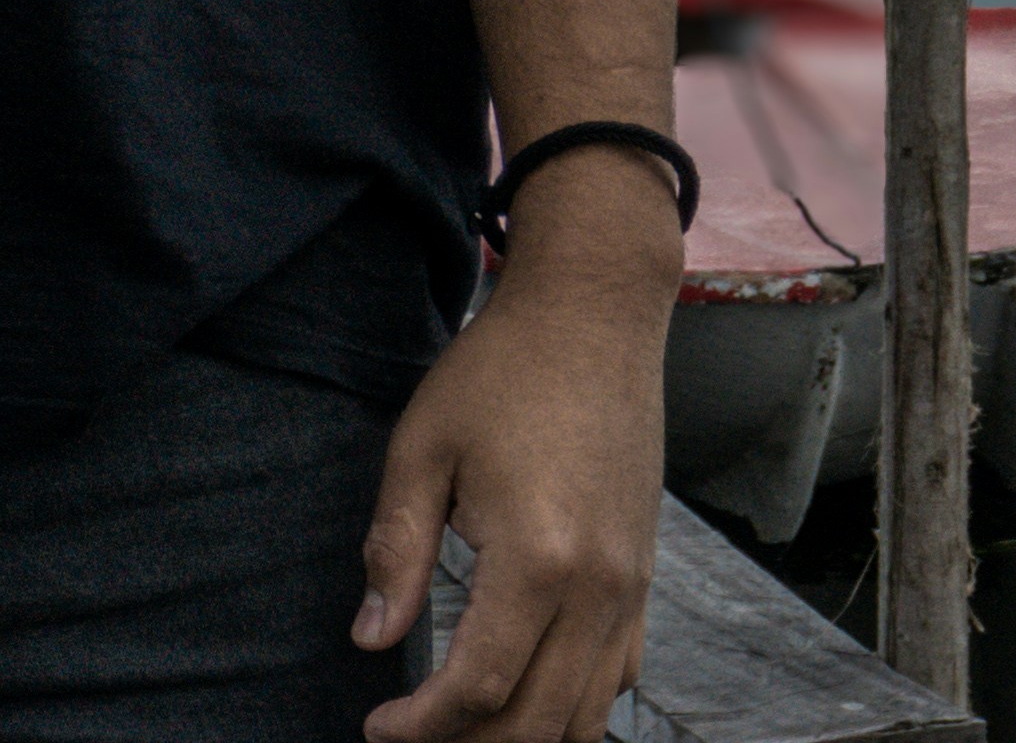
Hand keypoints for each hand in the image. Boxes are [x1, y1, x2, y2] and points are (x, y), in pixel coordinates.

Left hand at [355, 159, 672, 742]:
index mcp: (537, 559)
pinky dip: (573, 707)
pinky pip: (619, 675)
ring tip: (462, 726)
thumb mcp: (423, 449)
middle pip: (535, 724)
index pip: (479, 689)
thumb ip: (395, 551)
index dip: (421, 729)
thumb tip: (372, 637)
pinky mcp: (643, 575)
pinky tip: (526, 690)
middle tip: (410, 734)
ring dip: (522, 738)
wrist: (595, 316)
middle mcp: (596, 588)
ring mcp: (630, 586)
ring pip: (586, 716)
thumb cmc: (502, 371)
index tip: (378, 727)